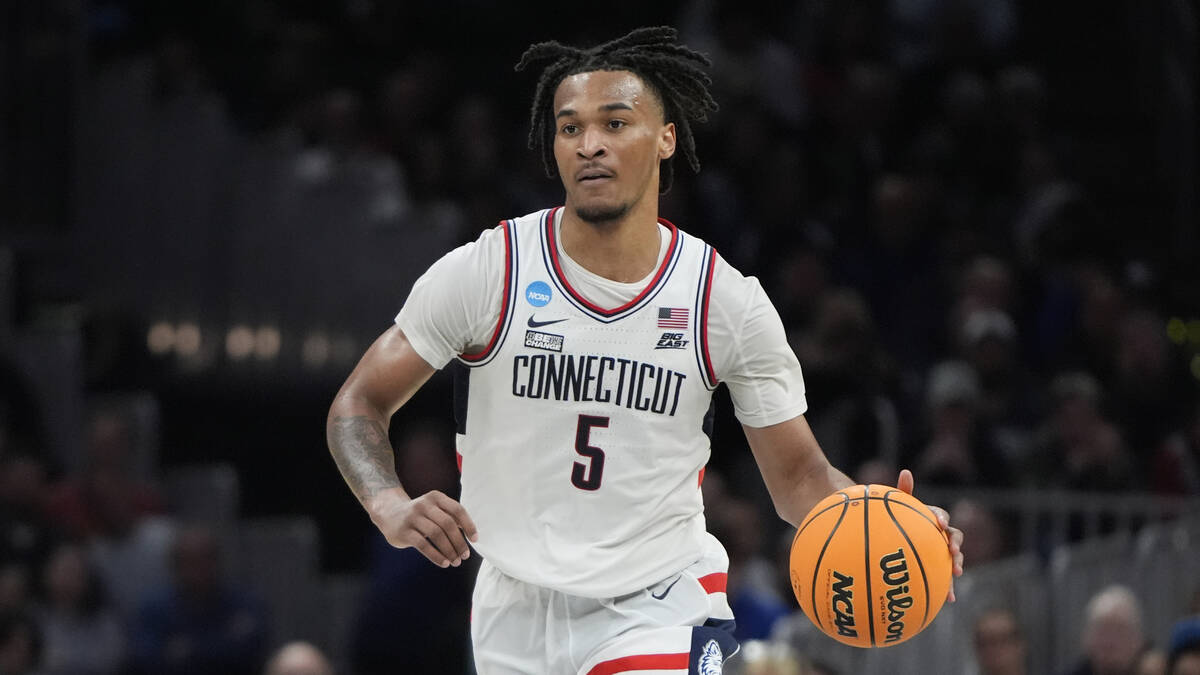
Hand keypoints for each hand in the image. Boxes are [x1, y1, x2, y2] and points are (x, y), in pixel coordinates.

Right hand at [367, 488, 478, 567]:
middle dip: (459, 542)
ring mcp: (413, 517)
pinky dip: (436, 555)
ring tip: (456, 561)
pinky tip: (444, 563)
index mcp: (436, 497)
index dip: (468, 525)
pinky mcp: (404, 531)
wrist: (389, 513)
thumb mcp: (434, 509)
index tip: (474, 540)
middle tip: (465, 555)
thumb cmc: (419, 514)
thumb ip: (450, 518)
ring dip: (449, 550)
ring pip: (437, 535)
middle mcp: (424, 505)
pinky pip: (423, 545)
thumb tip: (471, 535)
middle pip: (448, 524)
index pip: (457, 510)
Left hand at [896, 468, 963, 601]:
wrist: (894, 539)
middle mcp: (940, 535)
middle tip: (952, 550)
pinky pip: (945, 578)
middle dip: (956, 544)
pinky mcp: (938, 569)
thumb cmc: (896, 520)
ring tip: (955, 572)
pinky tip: (949, 600)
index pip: (941, 516)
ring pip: (954, 558)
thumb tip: (906, 471)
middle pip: (954, 538)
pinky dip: (949, 588)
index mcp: (931, 519)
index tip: (940, 523)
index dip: (942, 519)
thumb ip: (903, 492)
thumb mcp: (897, 507)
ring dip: (957, 563)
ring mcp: (940, 553)